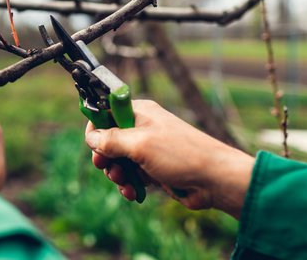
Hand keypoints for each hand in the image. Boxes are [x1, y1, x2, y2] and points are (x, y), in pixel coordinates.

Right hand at [85, 100, 253, 218]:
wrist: (215, 179)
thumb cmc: (181, 155)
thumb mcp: (140, 145)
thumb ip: (111, 140)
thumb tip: (91, 138)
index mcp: (139, 113)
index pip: (106, 113)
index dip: (96, 129)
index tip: (93, 146)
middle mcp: (142, 128)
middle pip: (109, 140)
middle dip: (105, 157)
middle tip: (106, 168)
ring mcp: (148, 149)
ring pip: (119, 161)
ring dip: (117, 174)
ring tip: (124, 183)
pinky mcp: (154, 168)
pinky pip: (132, 175)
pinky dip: (129, 184)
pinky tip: (133, 193)